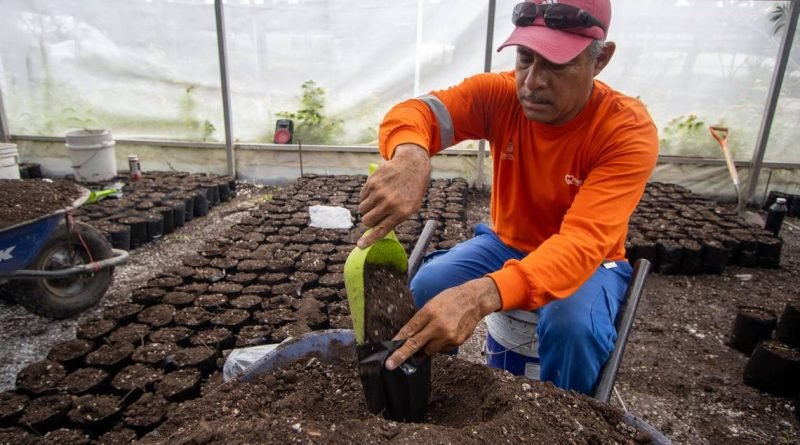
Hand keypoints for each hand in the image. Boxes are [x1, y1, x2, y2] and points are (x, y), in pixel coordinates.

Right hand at [357, 144, 430, 248]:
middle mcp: (389, 203)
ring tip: (377, 202)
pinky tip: (377, 191)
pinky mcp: (372, 182)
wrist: (412, 166)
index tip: (360, 245)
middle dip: (369, 221)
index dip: (369, 239)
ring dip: (367, 209)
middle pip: (367, 220)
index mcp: (401, 212)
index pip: (381, 230)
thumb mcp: (411, 208)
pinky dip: (367, 197)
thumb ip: (395, 219)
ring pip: (362, 209)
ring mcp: (380, 192)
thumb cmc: (412, 190)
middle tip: (374, 216)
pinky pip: (362, 197)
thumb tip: (377, 232)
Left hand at [385, 277, 501, 369]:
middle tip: (391, 364)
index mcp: (428, 312)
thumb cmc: (451, 299)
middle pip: (415, 344)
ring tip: (435, 334)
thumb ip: (420, 320)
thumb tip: (408, 336)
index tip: (389, 353)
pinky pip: (442, 350)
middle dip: (401, 356)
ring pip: (429, 350)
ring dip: (427, 346)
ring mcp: (447, 335)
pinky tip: (447, 334)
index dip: (398, 342)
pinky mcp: (456, 342)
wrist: (474, 300)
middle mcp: (437, 325)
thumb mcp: (432, 303)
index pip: (409, 330)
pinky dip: (440, 345)